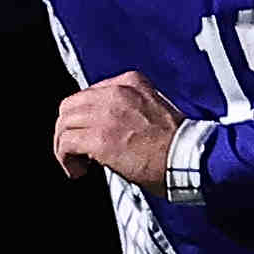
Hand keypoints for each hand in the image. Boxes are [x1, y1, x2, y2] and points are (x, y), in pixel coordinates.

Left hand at [53, 72, 184, 189]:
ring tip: (76, 165)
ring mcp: (105, 114)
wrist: (190, 157)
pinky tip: (78, 171)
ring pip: (63, 124)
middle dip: (67, 130)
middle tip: (75, 152)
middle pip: (70, 105)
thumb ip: (129, 109)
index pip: (89, 93)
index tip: (88, 136)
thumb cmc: (178, 143)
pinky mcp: (99, 139)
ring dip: (64, 147)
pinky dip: (66, 159)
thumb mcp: (155, 108)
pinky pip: (66, 144)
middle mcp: (115, 93)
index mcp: (130, 82)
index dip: (84, 118)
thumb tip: (107, 127)